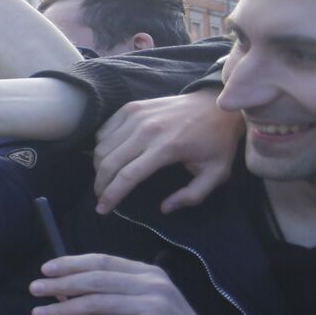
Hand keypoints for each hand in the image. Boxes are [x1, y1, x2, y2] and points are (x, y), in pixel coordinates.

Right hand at [92, 90, 241, 214]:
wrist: (216, 105)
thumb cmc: (216, 142)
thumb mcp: (216, 174)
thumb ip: (192, 196)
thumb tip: (165, 208)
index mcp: (167, 148)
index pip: (127, 176)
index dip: (111, 196)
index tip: (102, 210)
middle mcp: (147, 130)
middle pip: (109, 162)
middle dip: (99, 185)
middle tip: (101, 196)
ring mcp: (137, 116)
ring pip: (102, 147)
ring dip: (98, 167)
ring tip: (105, 178)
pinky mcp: (132, 107)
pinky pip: (104, 131)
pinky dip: (101, 146)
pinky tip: (109, 155)